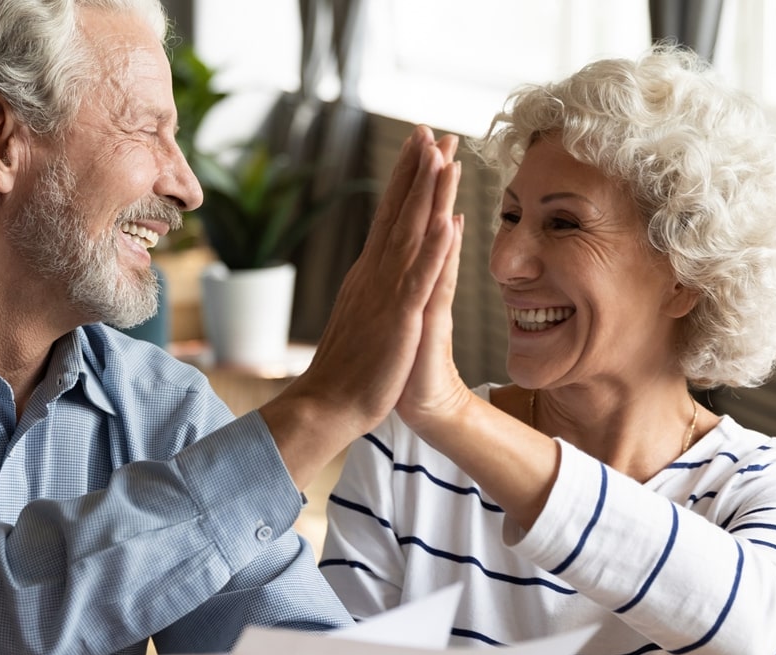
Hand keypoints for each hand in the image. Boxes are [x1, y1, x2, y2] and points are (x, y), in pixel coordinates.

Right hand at [281, 127, 462, 437]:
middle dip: (418, 169)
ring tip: (444, 157)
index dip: (406, 179)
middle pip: (399, 211)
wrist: (327, 404)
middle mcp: (375, 273)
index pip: (389, 215)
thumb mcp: (364, 317)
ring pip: (411, 233)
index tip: (420, 146)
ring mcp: (386, 292)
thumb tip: (379, 268)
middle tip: (432, 130)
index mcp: (370, 273)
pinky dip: (434, 248)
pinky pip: (420, 277)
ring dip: (428, 194)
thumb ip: (373, 288)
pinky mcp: (399, 317)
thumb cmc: (349, 368)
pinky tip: (447, 221)